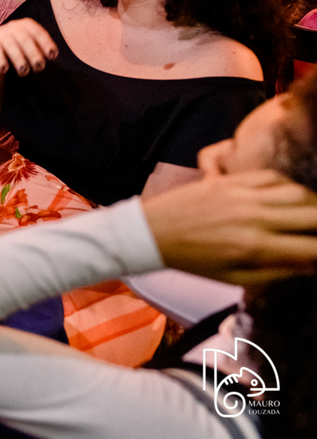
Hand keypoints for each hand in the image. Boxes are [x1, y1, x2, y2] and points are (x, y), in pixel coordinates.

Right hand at [0, 18, 56, 75]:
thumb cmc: (19, 44)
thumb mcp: (30, 41)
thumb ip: (41, 47)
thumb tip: (53, 56)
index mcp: (28, 25)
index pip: (39, 33)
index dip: (46, 43)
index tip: (52, 56)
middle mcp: (14, 27)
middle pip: (25, 40)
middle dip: (33, 54)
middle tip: (39, 68)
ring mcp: (1, 34)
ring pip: (11, 46)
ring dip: (18, 59)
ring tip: (24, 71)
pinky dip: (0, 60)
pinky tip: (4, 69)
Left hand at [142, 167, 316, 285]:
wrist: (153, 231)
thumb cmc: (193, 260)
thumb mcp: (235, 278)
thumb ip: (277, 272)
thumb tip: (312, 265)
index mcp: (254, 247)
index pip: (312, 248)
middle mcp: (253, 217)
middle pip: (313, 214)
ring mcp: (242, 194)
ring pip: (297, 192)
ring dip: (313, 203)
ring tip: (312, 214)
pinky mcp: (230, 180)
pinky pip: (271, 176)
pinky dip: (288, 185)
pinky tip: (290, 196)